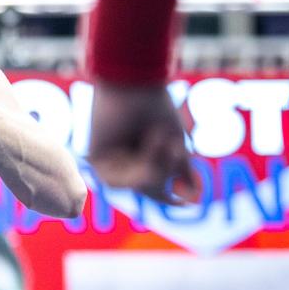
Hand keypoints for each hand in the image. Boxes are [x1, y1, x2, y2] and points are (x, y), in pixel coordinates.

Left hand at [88, 83, 199, 204]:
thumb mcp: (175, 142)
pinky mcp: (96, 161)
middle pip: (151, 188)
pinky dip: (140, 166)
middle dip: (167, 168)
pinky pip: (119, 182)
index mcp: (141, 157)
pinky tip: (148, 143)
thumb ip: (181, 171)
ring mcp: (109, 161)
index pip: (154, 187)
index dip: (168, 198)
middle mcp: (123, 161)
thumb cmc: (155, 106)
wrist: (133, 84)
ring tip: (159, 136)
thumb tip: (192, 198)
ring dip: (156, 165)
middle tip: (174, 144)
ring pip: (138, 186)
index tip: (184, 205)